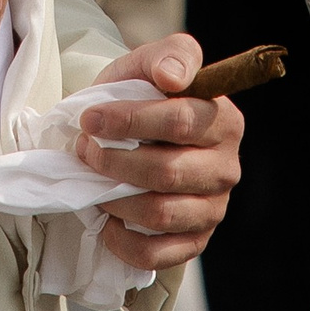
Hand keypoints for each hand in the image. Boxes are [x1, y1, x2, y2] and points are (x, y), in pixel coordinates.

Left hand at [74, 34, 243, 269]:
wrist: (132, 132)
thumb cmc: (142, 95)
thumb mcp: (150, 63)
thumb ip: (170, 55)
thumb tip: (174, 76)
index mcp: (224, 120)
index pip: (180, 122)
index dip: (129, 122)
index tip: (89, 119)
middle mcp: (226, 167)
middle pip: (168, 173)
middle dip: (114, 162)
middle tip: (84, 150)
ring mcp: (213, 208)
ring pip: (161, 215)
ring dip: (115, 200)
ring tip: (93, 182)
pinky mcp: (194, 240)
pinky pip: (159, 255)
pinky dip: (124, 243)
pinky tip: (107, 221)